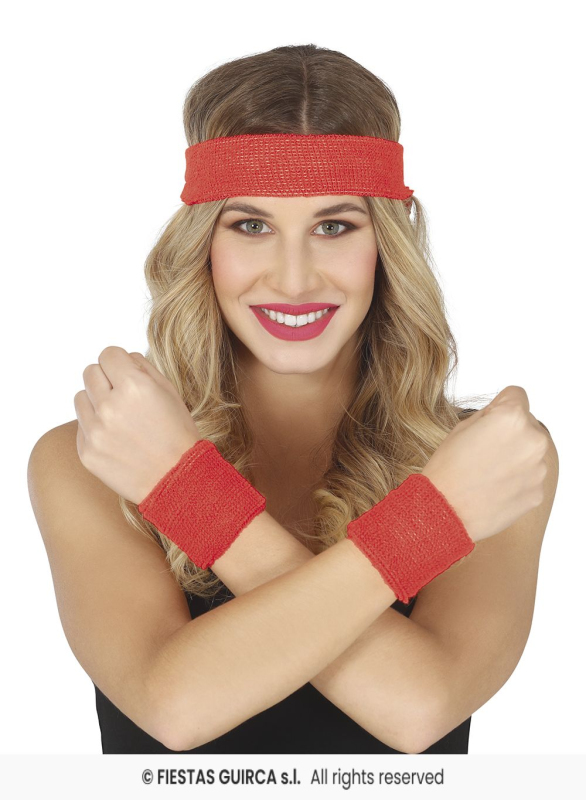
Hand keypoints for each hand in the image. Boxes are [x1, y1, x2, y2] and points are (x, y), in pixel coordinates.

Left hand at [74, 346, 201, 503]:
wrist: (176, 479)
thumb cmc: (178, 434)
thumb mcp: (170, 392)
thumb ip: (143, 368)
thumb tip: (124, 358)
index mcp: (134, 387)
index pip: (108, 354)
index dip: (119, 362)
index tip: (125, 372)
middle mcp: (110, 406)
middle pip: (90, 372)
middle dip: (106, 379)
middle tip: (122, 395)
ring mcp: (95, 431)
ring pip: (81, 397)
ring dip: (96, 402)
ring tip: (118, 417)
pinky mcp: (87, 452)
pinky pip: (81, 426)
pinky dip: (95, 427)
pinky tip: (116, 438)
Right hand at [421, 385, 550, 542]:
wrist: (445, 513)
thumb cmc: (447, 470)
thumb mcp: (461, 428)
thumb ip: (490, 416)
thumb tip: (504, 414)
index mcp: (512, 418)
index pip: (516, 395)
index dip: (499, 406)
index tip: (488, 422)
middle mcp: (533, 440)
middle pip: (526, 424)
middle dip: (510, 433)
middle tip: (484, 450)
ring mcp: (538, 468)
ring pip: (530, 451)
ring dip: (515, 456)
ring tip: (487, 472)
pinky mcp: (537, 491)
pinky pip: (530, 476)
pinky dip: (516, 479)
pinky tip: (493, 487)